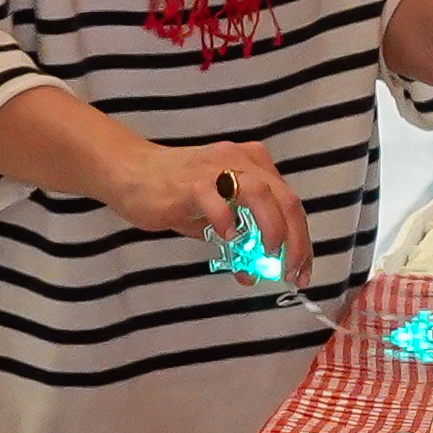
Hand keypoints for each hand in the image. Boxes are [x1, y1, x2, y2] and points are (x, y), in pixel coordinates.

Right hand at [103, 138, 308, 285]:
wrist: (130, 172)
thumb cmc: (174, 193)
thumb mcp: (213, 217)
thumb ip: (237, 239)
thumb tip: (254, 272)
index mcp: (254, 166)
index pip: (291, 204)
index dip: (302, 240)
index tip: (301, 270)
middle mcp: (242, 161)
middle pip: (286, 200)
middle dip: (296, 241)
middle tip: (292, 272)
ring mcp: (217, 168)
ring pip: (262, 195)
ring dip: (273, 230)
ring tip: (269, 256)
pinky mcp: (191, 181)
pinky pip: (217, 201)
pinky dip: (227, 223)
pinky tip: (227, 240)